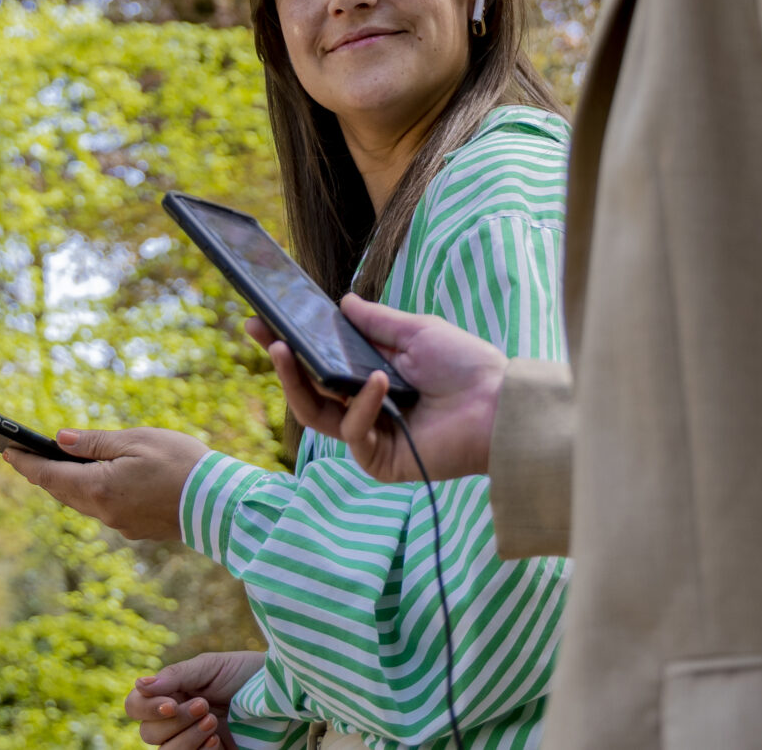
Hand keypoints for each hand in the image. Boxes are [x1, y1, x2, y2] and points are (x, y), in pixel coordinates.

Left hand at [1, 427, 208, 542]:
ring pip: (83, 502)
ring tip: (58, 467)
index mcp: (98, 488)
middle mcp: (104, 512)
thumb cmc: (181, 463)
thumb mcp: (136, 440)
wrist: (220, 502)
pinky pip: (104, 509)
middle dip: (43, 475)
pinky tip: (99, 481)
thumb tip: (61, 440)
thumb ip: (95, 442)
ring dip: (67, 485)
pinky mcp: (137, 528)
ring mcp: (121, 524)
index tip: (7, 452)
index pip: (49, 476)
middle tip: (25, 458)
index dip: (26, 464)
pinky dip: (92, 493)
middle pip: (62, 492)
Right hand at [124, 650, 265, 748]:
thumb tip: (140, 684)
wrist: (279, 692)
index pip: (136, 707)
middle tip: (204, 707)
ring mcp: (192, 742)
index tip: (170, 703)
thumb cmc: (244, 674)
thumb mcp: (211, 667)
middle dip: (175, 722)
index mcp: (170, 695)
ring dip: (187, 739)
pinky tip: (219, 740)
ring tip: (213, 722)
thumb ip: (176, 676)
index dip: (145, 708)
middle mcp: (175, 721)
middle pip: (149, 734)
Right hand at [251, 294, 503, 483]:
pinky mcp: (380, 459)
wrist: (499, 403)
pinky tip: (378, 382)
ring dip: (297, 382)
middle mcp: (365, 405)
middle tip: (262, 333)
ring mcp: (370, 434)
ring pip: (315, 414)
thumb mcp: (416, 332)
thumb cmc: (465, 366)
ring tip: (285, 349)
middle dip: (281, 363)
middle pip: (309, 390)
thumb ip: (376, 321)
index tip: (261, 321)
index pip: (320, 362)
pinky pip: (352, 430)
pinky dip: (361, 403)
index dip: (290, 344)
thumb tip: (342, 302)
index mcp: (371, 375)